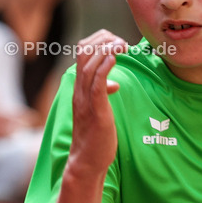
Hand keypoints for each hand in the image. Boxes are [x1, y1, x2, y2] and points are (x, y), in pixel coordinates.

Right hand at [68, 30, 126, 177]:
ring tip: (122, 44)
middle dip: (103, 40)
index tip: (115, 40)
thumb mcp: (99, 111)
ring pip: (89, 66)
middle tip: (122, 41)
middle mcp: (79, 91)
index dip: (98, 41)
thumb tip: (114, 84)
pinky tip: (114, 58)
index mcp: (80, 89)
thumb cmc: (96, 137)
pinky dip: (104, 68)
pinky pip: (96, 85)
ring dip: (106, 50)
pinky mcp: (96, 112)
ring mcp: (86, 101)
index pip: (82, 54)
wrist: (87, 162)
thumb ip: (103, 95)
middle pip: (84, 53)